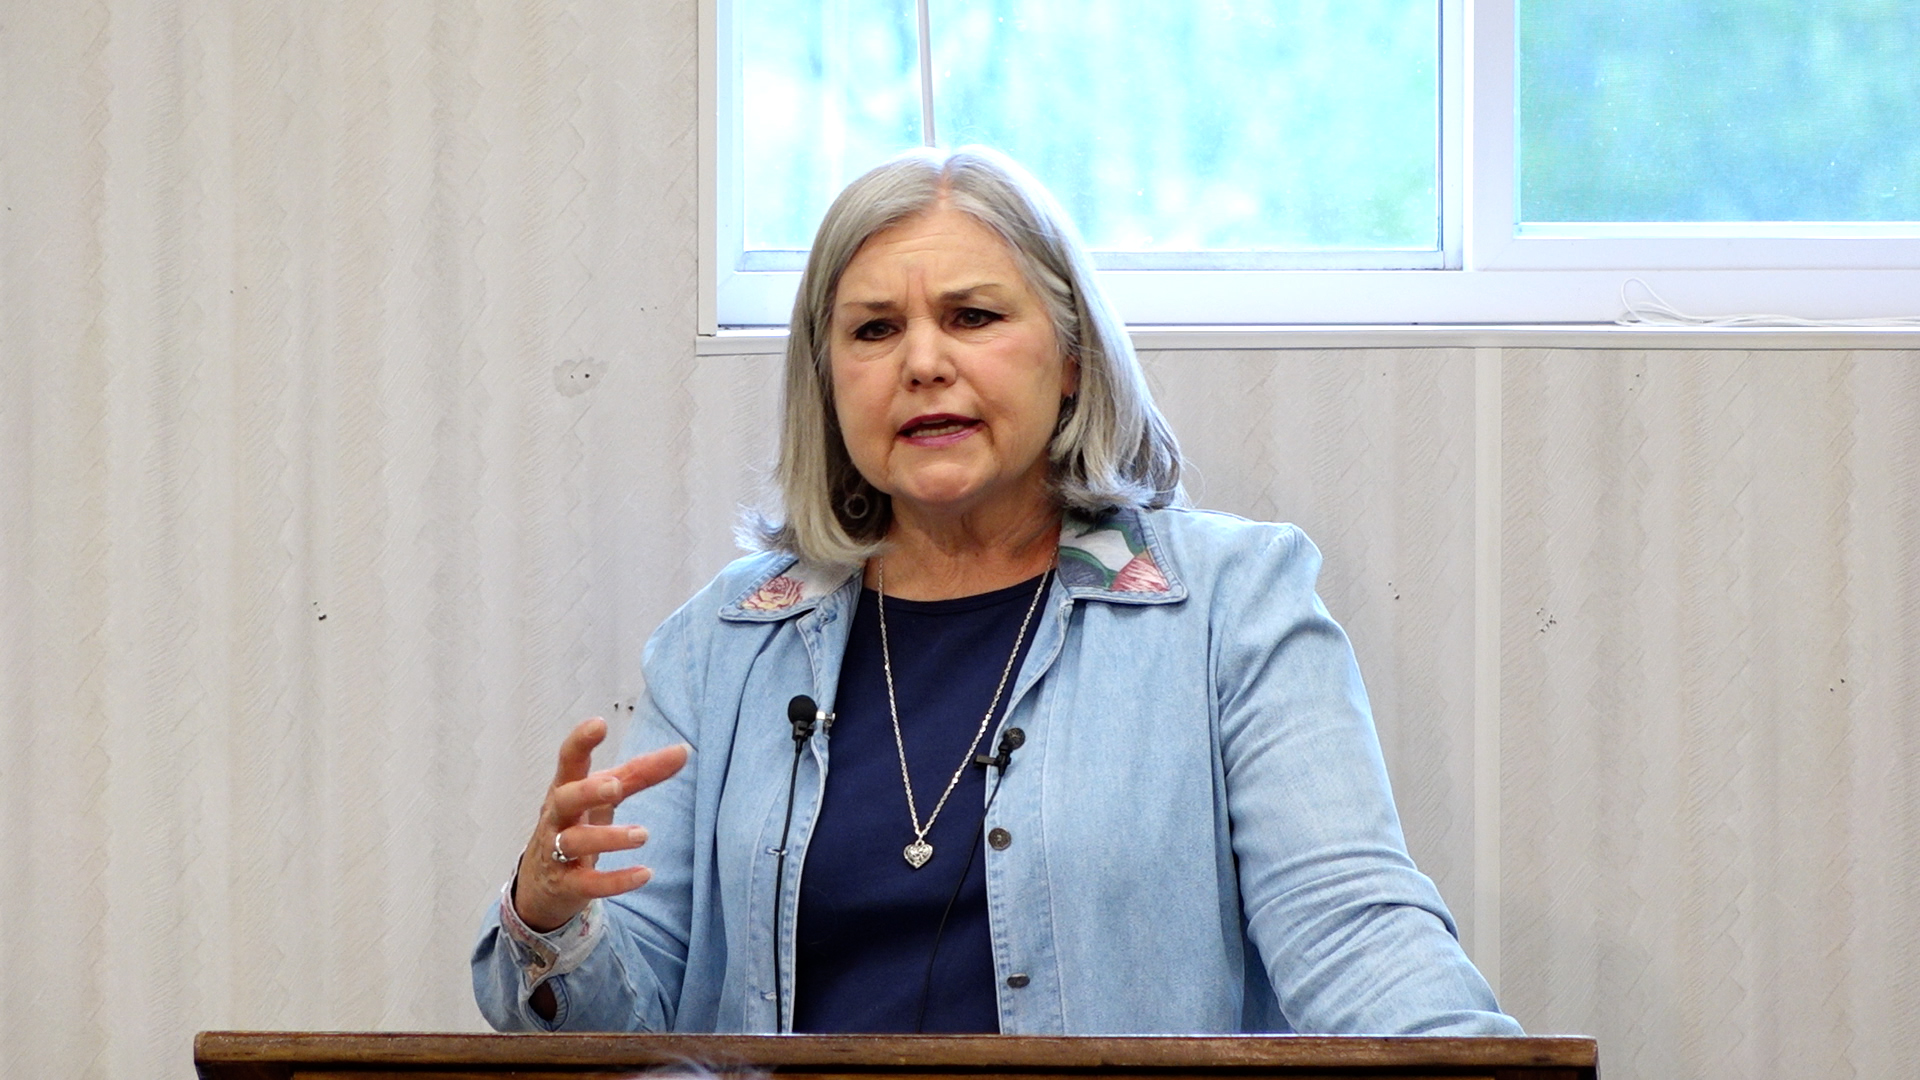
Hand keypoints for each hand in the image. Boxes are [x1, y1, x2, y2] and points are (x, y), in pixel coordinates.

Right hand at [512, 716, 688, 932]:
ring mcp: (557, 852)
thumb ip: (640, 773)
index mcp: (567, 788)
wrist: (542, 883)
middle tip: (615, 786)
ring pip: (574, 842)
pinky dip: (615, 881)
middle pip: (565, 799)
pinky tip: (644, 874)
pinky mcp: (566, 885)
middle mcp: (557, 817)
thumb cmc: (578, 824)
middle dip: (587, 791)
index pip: (568, 761)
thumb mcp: (604, 797)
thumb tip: (683, 750)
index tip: (599, 724)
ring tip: (643, 834)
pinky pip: (588, 883)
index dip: (580, 742)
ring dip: (608, 837)